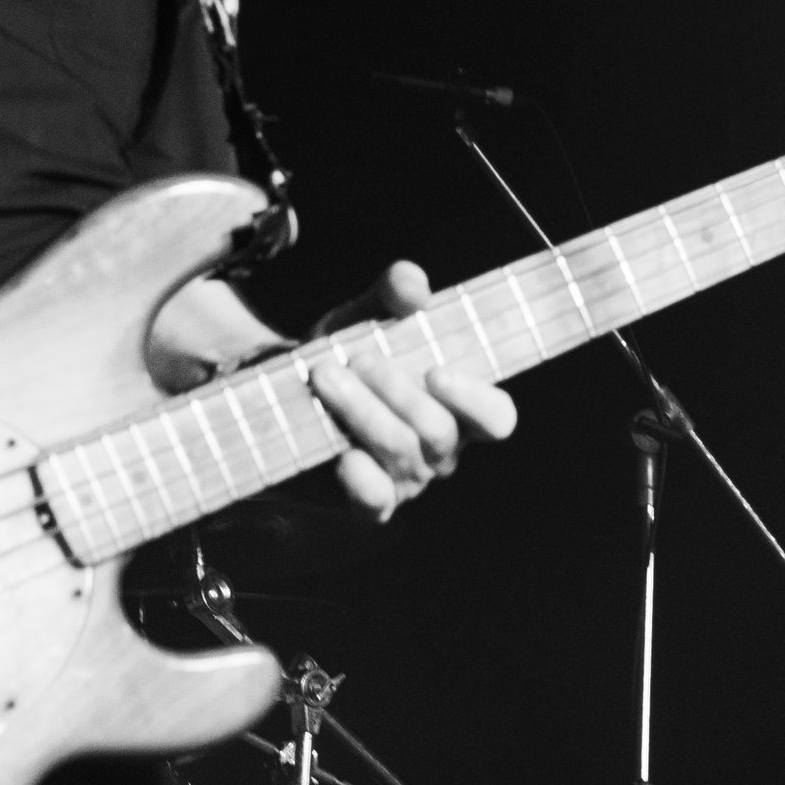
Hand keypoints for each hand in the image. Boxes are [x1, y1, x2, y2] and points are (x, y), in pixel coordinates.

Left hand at [307, 261, 515, 521]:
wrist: (289, 399)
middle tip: (357, 360)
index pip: (496, 418)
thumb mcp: (367, 317)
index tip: (435, 371)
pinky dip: (362, 479)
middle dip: (396, 391)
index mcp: (458, 407)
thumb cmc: (348, 357)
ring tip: (325, 377)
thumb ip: (392, 294)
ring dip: (362, 411)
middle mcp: (441, 450)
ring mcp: (408, 480)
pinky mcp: (369, 500)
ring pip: (401, 452)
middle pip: (438, 431)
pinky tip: (343, 456)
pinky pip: (376, 501)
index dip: (475, 400)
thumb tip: (411, 282)